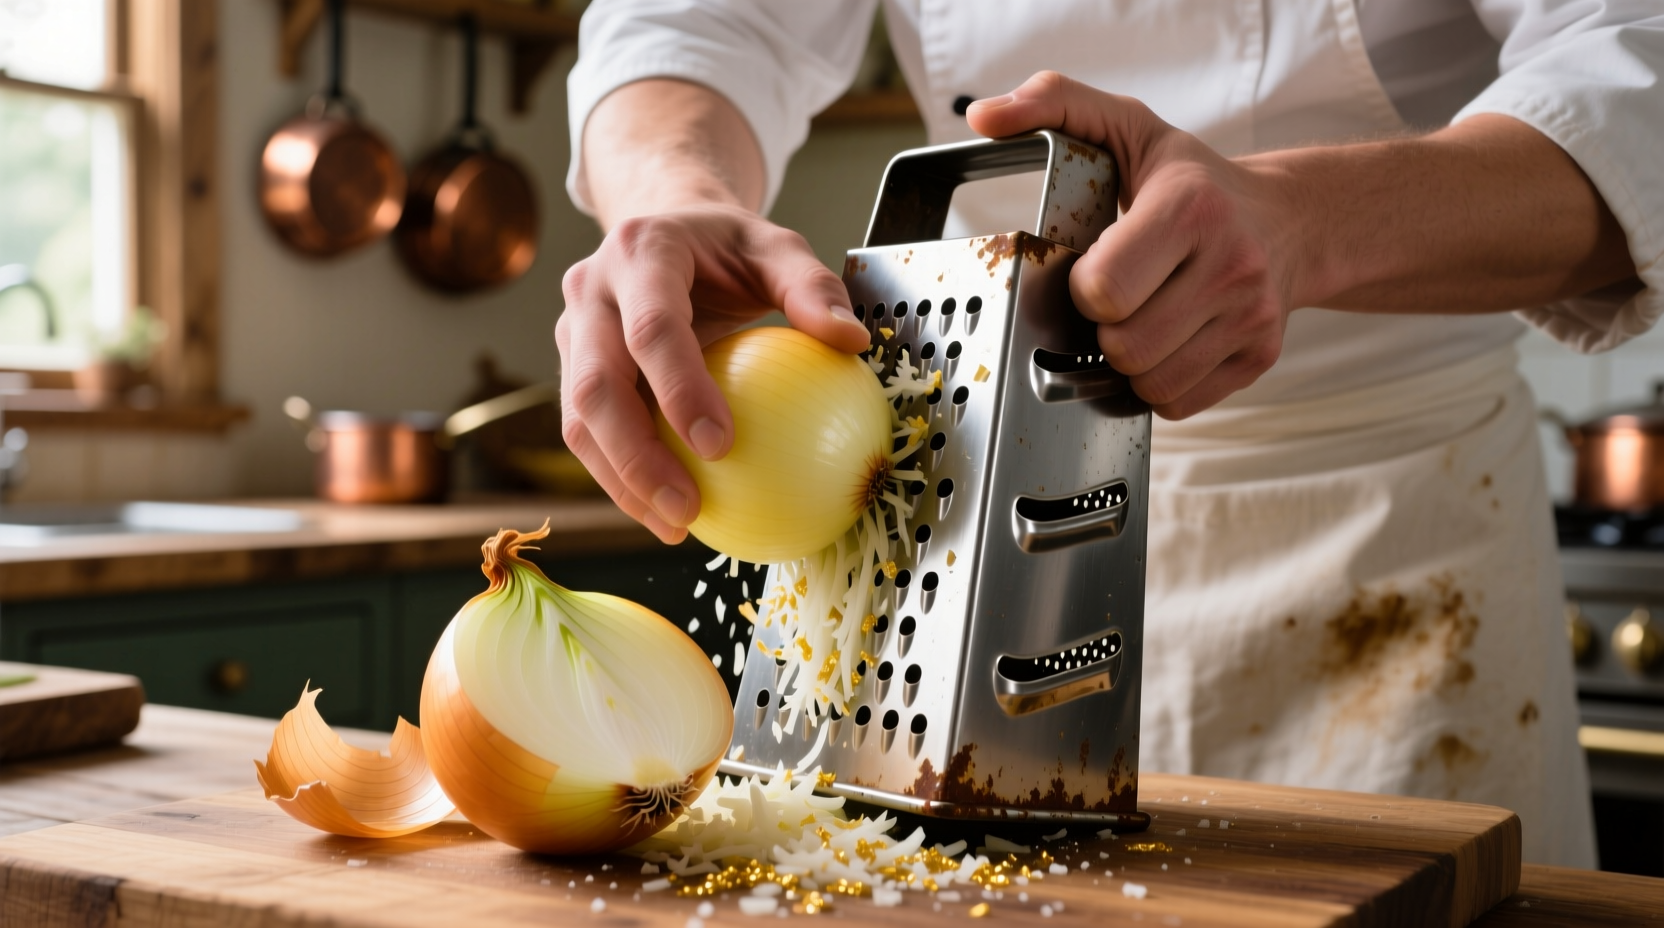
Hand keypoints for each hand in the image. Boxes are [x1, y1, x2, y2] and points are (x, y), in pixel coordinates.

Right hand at [557, 204, 867, 542]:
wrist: (666, 228)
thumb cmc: (728, 249)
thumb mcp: (777, 249)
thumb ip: (812, 288)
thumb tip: (851, 340)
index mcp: (640, 252)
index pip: (652, 328)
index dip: (678, 388)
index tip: (720, 446)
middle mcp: (590, 291)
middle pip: (597, 384)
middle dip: (636, 456)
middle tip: (687, 508)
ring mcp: (572, 332)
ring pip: (579, 418)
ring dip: (621, 481)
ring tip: (675, 526)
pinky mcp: (572, 369)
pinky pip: (586, 432)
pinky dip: (621, 479)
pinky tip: (665, 514)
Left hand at [968, 72, 1299, 418]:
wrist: (1291, 221)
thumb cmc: (1193, 180)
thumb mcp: (1126, 127)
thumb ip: (1052, 104)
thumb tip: (982, 115)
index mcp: (1192, 208)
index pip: (1104, 291)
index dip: (1084, 287)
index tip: (1097, 264)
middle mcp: (1233, 264)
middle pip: (1124, 346)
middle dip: (1102, 328)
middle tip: (1118, 297)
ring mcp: (1251, 317)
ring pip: (1149, 382)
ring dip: (1128, 361)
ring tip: (1142, 318)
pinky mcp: (1260, 357)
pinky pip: (1177, 404)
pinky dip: (1158, 383)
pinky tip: (1168, 342)